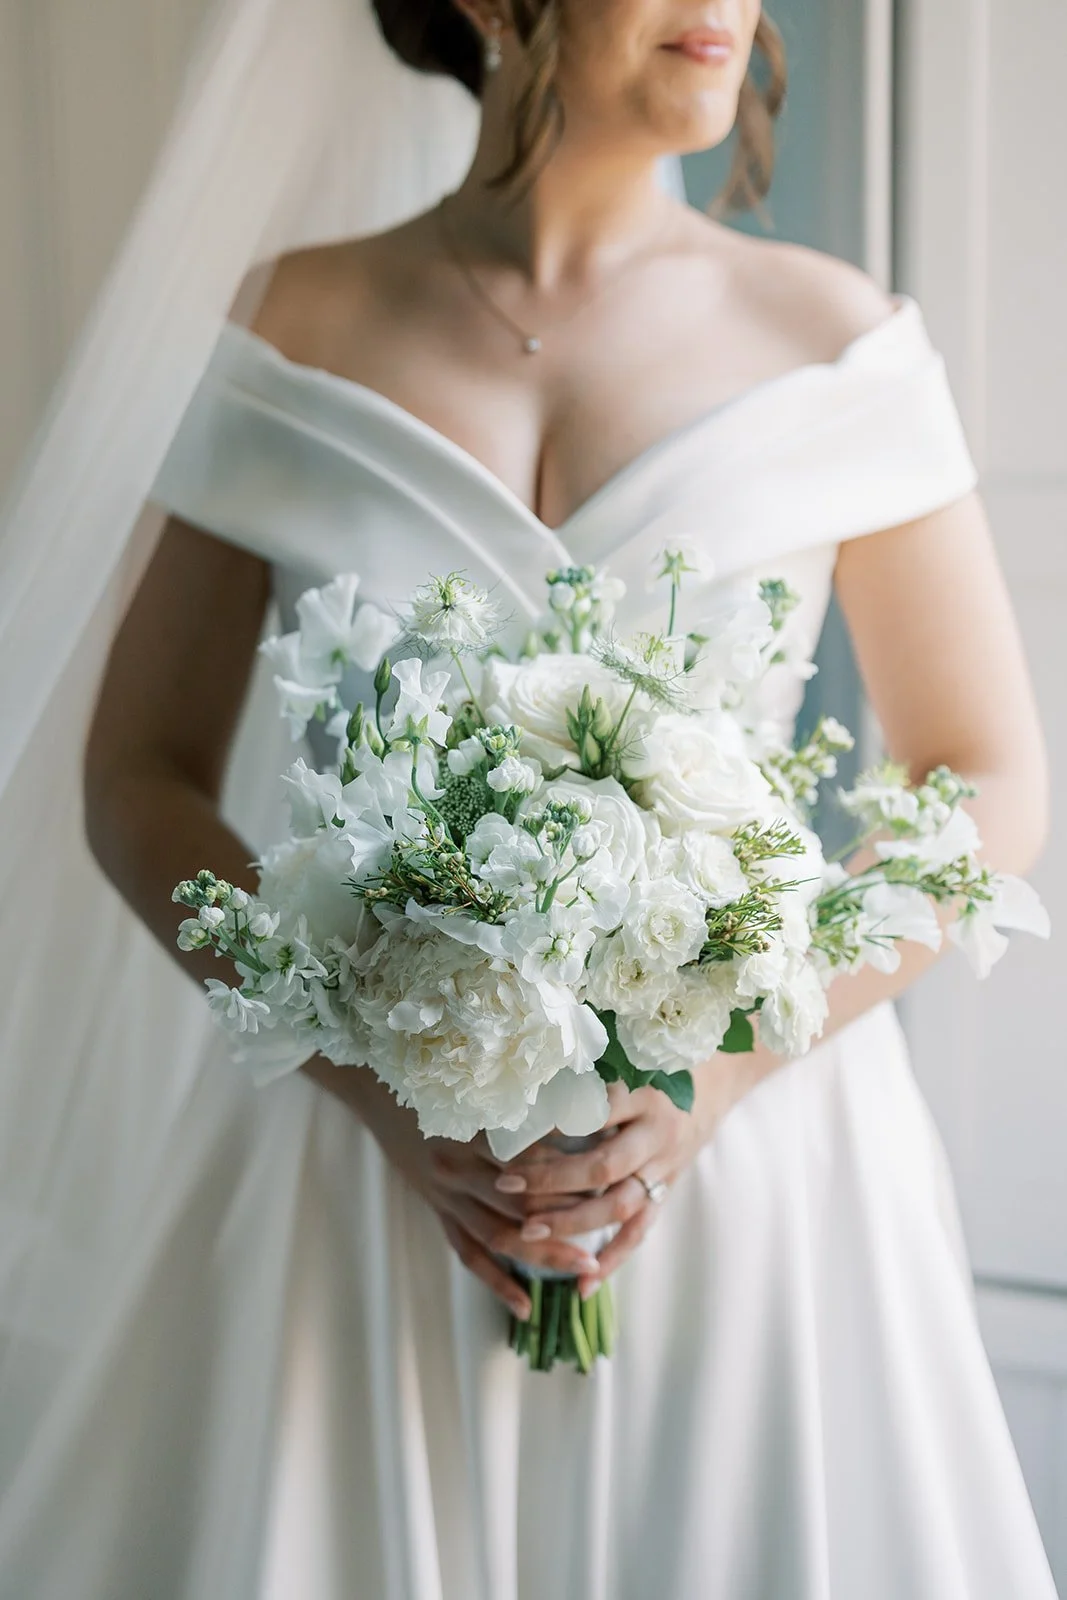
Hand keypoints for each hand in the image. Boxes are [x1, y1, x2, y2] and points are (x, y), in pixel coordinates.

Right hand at [303, 1057, 601, 1319]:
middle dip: (569, 1216)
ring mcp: (446, 1196)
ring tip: (587, 1266)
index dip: (571, 1168)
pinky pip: (469, 1255)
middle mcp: (459, 1168)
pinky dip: (497, 1283)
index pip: (532, 1158)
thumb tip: (581, 1106)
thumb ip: (521, 1098)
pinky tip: (526, 1306)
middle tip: (615, 1222)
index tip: (611, 1171)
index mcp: (472, 1131)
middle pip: (522, 1202)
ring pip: (500, 1236)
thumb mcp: (476, 1081)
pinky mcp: (437, 1211)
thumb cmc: (433, 1076)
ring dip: (544, 1254)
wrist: (376, 1088)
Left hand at [498, 1052, 769, 1296]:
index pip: (596, 1110)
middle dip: (552, 1179)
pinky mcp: (667, 1190)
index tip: (514, 1130)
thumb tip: (526, 1082)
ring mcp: (664, 1167)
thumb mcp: (630, 1056)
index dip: (555, 1122)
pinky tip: (583, 1284)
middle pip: (603, 1165)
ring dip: (572, 1222)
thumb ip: (588, 1072)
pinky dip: (613, 1259)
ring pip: (619, 1205)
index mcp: (644, 1095)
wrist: (719, 1079)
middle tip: (507, 1184)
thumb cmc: (659, 1062)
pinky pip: (640, 1231)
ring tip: (528, 1231)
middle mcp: (656, 1134)